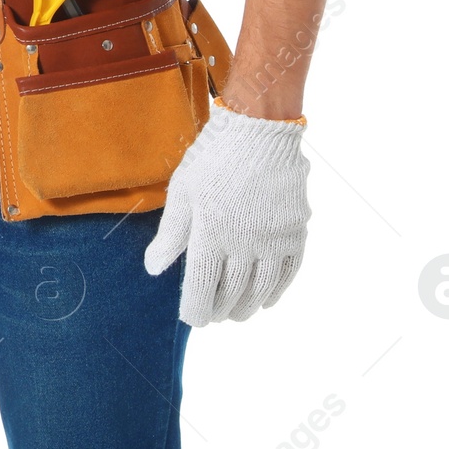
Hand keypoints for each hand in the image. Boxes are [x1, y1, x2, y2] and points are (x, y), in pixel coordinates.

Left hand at [142, 98, 310, 325]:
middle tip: (212, 316)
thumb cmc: (213, 157)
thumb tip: (154, 269)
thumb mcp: (182, 190)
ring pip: (260, 289)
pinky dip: (275, 291)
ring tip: (236, 313)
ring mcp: (273, 239)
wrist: (259, 129)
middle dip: (219, 310)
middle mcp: (243, 241)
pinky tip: (265, 299)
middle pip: (231, 293)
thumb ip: (170, 233)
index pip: (201, 287)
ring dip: (246, 307)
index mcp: (210, 231)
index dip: (195, 309)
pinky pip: (287, 273)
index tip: (191, 318)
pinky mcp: (295, 232)